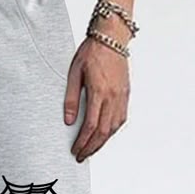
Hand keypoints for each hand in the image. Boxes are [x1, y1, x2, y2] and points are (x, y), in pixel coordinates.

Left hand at [64, 36, 130, 161]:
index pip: (91, 125)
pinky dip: (112, 131)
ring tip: (92, 149)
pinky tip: (105, 135)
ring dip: (103, 141)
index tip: (75, 150)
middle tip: (82, 156)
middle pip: (104, 131)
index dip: (83, 141)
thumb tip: (69, 121)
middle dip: (92, 147)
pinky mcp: (126, 94)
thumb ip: (71, 98)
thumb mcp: (74, 73)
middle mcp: (113, 96)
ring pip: (114, 127)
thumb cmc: (91, 51)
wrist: (111, 37)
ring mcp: (122, 96)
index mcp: (99, 91)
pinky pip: (121, 118)